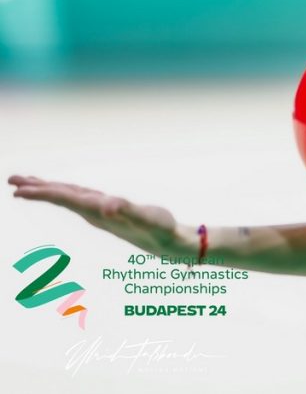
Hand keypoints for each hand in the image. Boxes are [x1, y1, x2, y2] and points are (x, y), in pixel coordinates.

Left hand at [8, 175, 182, 256]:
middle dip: (37, 189)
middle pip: (61, 198)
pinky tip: (65, 190)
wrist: (170, 244)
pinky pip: (80, 198)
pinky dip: (67, 191)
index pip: (65, 199)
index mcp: (98, 212)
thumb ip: (127, 210)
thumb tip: (108, 206)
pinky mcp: (108, 210)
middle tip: (12, 180)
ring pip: (69, 198)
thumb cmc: (161, 229)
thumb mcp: (147, 217)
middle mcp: (95, 212)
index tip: (18, 190)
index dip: (42, 193)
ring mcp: (100, 212)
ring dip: (49, 189)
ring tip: (29, 184)